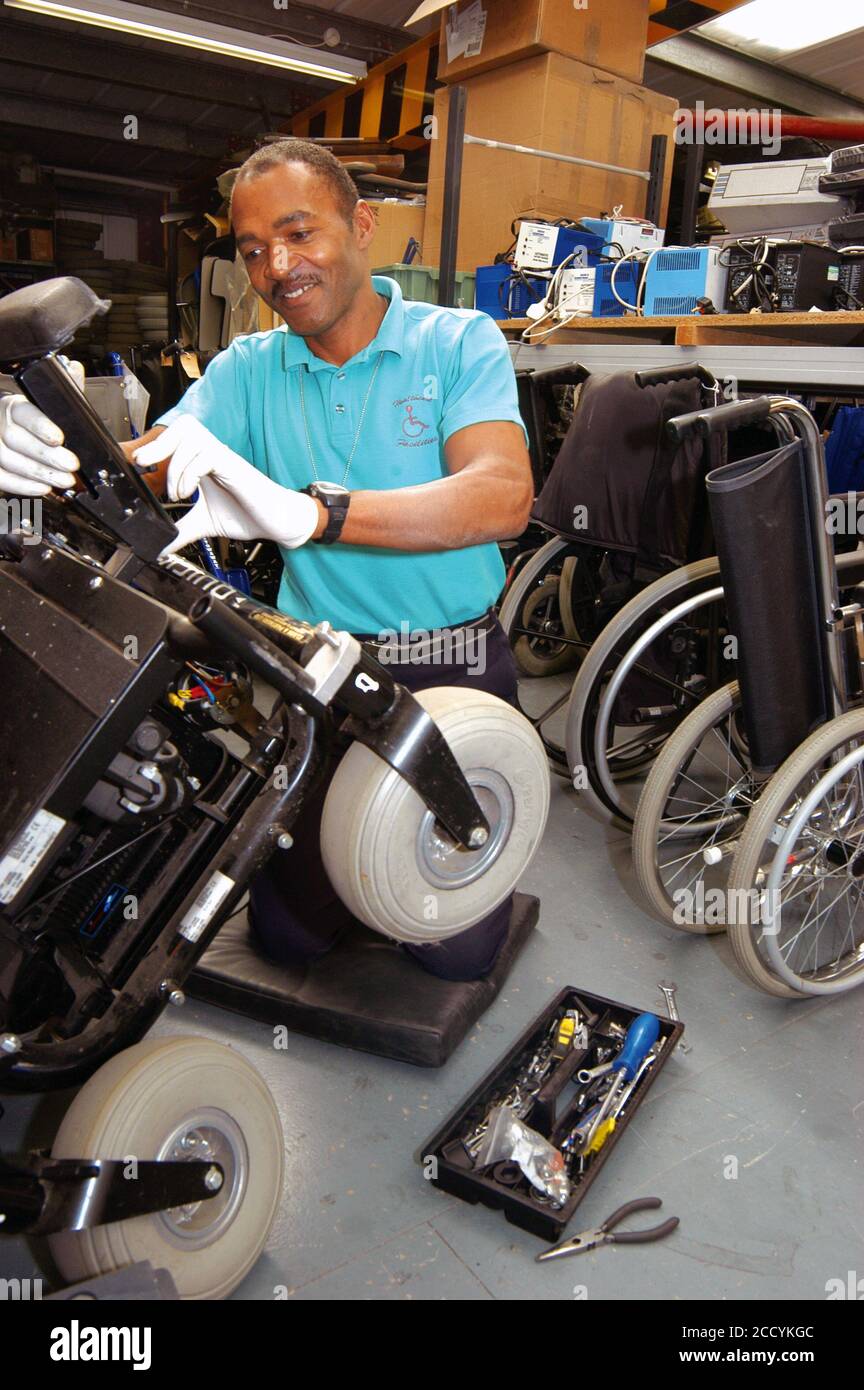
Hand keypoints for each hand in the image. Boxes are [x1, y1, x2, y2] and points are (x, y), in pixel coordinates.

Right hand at [0, 358, 83, 497]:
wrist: (2, 428)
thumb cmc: (28, 417)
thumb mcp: (45, 400)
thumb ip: (63, 387)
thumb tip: (75, 367)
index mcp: (11, 405)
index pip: (23, 412)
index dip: (40, 426)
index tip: (59, 438)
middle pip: (16, 440)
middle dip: (46, 456)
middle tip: (71, 465)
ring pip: (9, 461)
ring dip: (39, 474)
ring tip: (65, 480)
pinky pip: (2, 478)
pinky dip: (22, 485)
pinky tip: (43, 488)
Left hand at [133, 414, 318, 555]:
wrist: (277, 523)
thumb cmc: (247, 515)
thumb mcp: (204, 523)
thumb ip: (181, 531)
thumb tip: (160, 546)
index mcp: (203, 462)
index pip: (176, 438)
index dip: (155, 445)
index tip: (139, 464)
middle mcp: (213, 455)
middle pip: (183, 426)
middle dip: (159, 443)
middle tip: (144, 464)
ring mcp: (224, 458)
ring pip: (191, 438)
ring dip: (175, 466)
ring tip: (177, 493)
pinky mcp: (234, 466)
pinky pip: (206, 456)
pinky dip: (190, 474)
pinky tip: (189, 493)